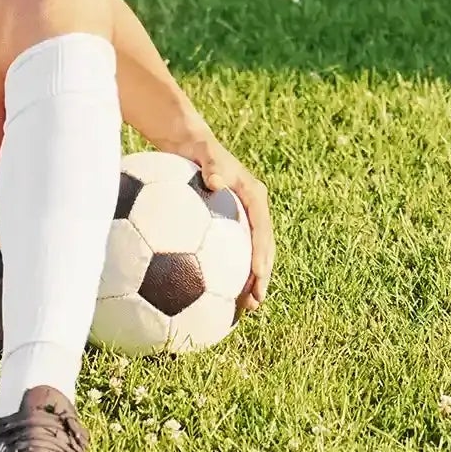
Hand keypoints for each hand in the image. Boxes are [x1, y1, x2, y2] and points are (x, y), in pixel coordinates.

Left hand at [178, 138, 274, 313]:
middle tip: (254, 303)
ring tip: (240, 309)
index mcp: (254, 196)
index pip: (262, 230)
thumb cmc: (197, 147)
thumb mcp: (205, 152)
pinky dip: (223, 272)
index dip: (262, 254)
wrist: (187, 142)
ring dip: (247, 282)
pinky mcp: (224, 226)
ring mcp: (239, 220)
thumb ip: (212, 165)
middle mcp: (251, 210)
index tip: (257, 275)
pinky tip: (209, 295)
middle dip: (261, 278)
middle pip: (261, 250)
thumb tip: (217, 181)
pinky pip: (226, 252)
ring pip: (247, 256)